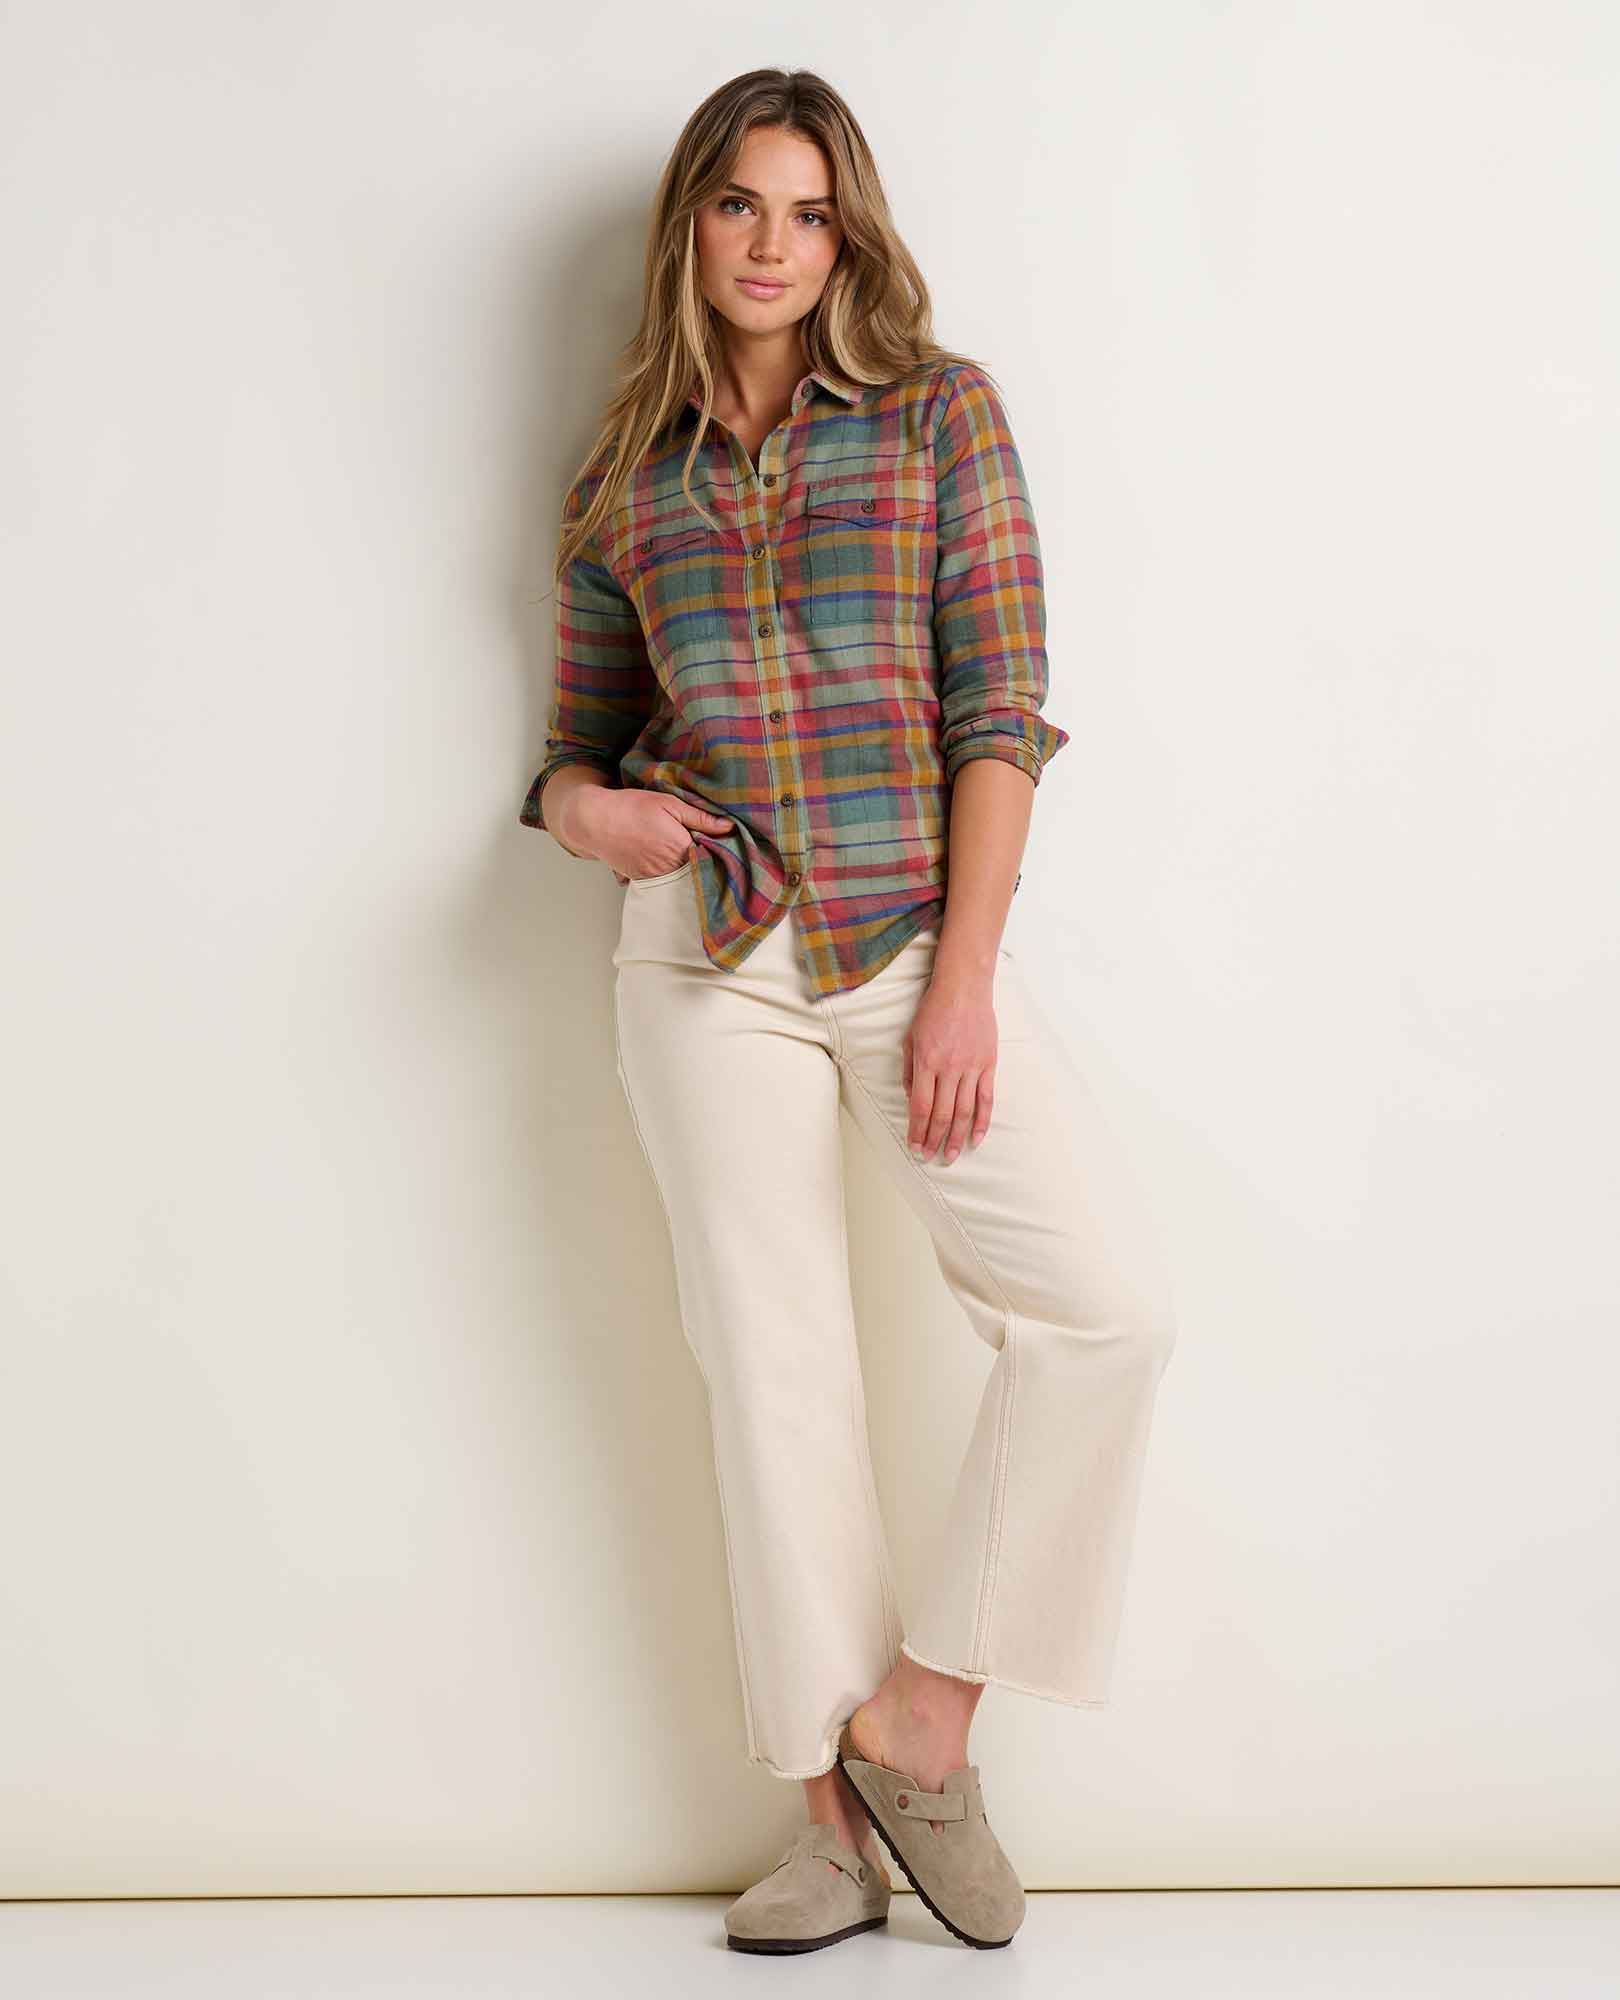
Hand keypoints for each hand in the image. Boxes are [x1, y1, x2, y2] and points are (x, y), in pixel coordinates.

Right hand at [572, 787, 733, 882]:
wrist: (595, 820)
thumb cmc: (632, 808)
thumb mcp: (669, 804)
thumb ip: (700, 817)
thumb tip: (729, 826)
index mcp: (680, 848)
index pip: (711, 858)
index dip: (718, 854)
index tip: (726, 849)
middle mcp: (668, 868)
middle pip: (696, 872)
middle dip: (704, 865)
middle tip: (709, 854)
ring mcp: (653, 877)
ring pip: (679, 881)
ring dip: (685, 873)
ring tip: (686, 859)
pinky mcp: (640, 880)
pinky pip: (661, 885)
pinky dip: (666, 878)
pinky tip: (667, 865)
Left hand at [902, 964, 997, 1164]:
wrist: (964, 987)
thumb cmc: (933, 1010)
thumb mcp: (910, 1038)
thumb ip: (910, 1071)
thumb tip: (912, 1100)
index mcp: (927, 1062)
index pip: (921, 1107)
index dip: (918, 1131)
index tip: (915, 1147)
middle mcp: (949, 1068)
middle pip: (942, 1114)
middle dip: (934, 1139)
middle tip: (931, 1157)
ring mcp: (971, 1067)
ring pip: (964, 1111)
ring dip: (956, 1137)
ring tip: (951, 1155)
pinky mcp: (989, 1064)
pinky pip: (986, 1099)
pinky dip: (982, 1121)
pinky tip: (976, 1138)